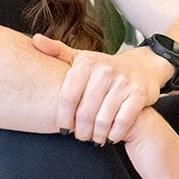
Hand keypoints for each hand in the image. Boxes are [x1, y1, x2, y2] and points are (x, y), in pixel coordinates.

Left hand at [31, 34, 165, 143]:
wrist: (143, 66)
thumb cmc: (105, 67)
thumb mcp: (81, 58)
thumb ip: (57, 51)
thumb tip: (35, 40)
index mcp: (87, 64)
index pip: (68, 96)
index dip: (63, 117)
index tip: (63, 129)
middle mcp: (105, 71)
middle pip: (85, 112)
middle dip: (80, 130)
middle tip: (79, 137)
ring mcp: (123, 83)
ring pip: (103, 119)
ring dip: (97, 135)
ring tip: (94, 139)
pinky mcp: (138, 94)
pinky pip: (122, 121)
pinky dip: (114, 134)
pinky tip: (110, 137)